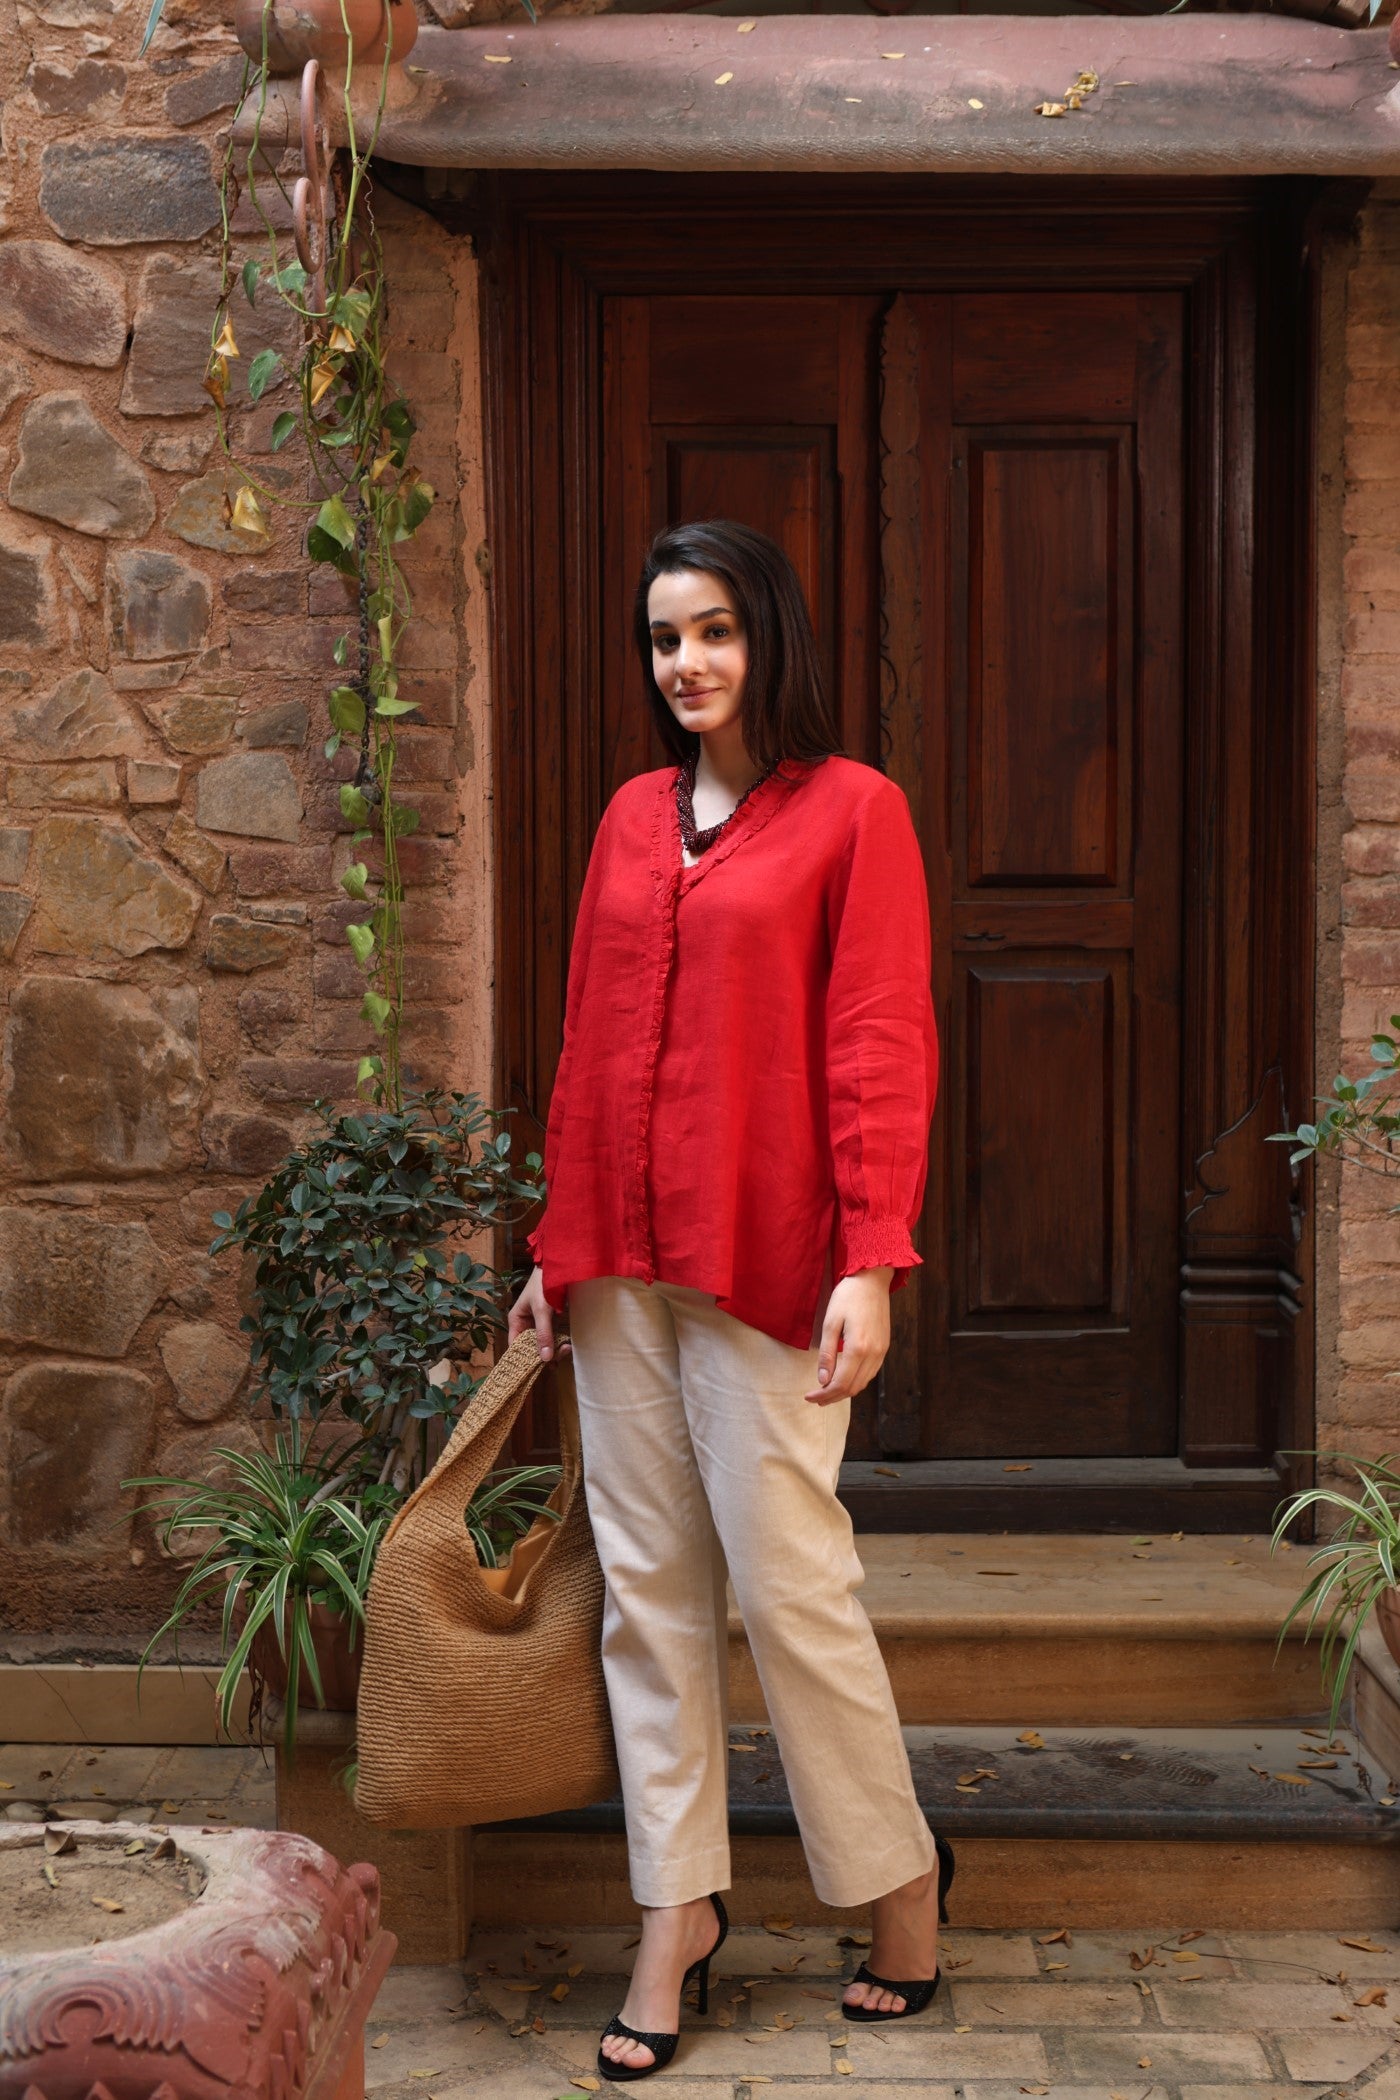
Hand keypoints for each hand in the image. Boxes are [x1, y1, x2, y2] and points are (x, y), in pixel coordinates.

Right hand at [507, 1265, 570, 1360]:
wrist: (559, 1266)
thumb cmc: (544, 1285)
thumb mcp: (542, 1310)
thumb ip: (543, 1334)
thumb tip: (545, 1359)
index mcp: (516, 1321)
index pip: (515, 1346)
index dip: (523, 1359)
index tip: (535, 1370)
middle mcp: (525, 1324)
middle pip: (530, 1347)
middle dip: (544, 1354)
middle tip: (558, 1359)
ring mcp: (538, 1323)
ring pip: (543, 1343)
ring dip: (554, 1349)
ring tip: (567, 1349)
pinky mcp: (550, 1320)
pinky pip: (552, 1336)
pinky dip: (558, 1342)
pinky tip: (567, 1345)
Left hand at [804, 1266, 893, 1404]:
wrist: (872, 1280)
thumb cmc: (848, 1296)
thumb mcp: (830, 1322)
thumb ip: (827, 1354)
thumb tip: (823, 1380)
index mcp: (858, 1348)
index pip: (840, 1383)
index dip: (823, 1394)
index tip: (809, 1397)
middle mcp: (873, 1354)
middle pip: (852, 1388)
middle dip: (832, 1397)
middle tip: (815, 1398)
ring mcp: (881, 1351)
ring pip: (863, 1383)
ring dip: (844, 1391)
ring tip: (827, 1392)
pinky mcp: (884, 1347)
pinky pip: (870, 1373)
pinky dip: (856, 1381)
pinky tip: (844, 1378)